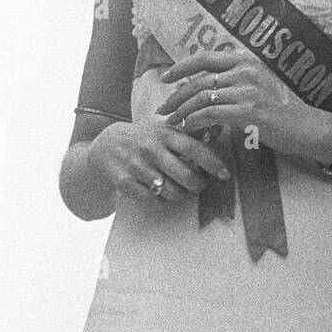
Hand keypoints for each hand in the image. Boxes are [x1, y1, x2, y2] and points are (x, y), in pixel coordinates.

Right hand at [86, 115, 228, 203]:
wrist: (106, 146)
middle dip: (198, 185)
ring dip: (181, 195)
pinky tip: (162, 195)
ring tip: (181, 190)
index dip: (212, 163)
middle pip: (185, 175)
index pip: (194, 149)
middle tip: (199, 185)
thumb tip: (219, 129)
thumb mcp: (164, 129)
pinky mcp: (124, 183)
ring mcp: (137, 167)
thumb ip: (188, 133)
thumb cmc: (144, 138)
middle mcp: (151, 149)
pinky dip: (161, 202)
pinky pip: (152, 201)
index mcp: (165, 134)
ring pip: (171, 191)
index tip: (225, 174)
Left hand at [157, 49, 304, 153]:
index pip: (205, 57)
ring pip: (201, 98)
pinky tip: (187, 128)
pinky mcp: (247, 110)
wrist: (304, 125)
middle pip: (199, 79)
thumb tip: (200, 85)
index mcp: (246, 59)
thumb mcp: (258, 83)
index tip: (166, 77)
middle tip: (162, 108)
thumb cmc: (280, 107)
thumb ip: (233, 79)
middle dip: (175, 95)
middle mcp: (245, 70)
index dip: (181, 67)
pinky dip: (193, 121)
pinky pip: (209, 114)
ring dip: (181, 111)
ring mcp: (246, 89)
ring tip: (171, 121)